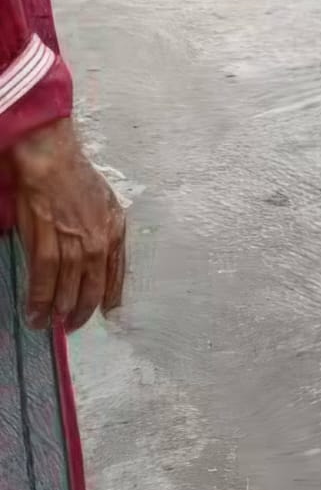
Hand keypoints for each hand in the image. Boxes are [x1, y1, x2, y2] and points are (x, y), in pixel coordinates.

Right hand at [10, 121, 126, 331]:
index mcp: (115, 232)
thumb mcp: (108, 205)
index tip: (107, 311)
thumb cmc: (79, 180)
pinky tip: (35, 311)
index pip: (117, 272)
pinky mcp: (45, 244)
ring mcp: (71, 245)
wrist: (54, 164)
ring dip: (57, 310)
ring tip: (49, 323)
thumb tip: (104, 257)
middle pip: (91, 286)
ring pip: (66, 288)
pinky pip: (43, 279)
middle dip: (82, 310)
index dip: (111, 295)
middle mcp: (97, 243)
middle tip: (73, 325)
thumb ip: (107, 232)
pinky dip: (38, 299)